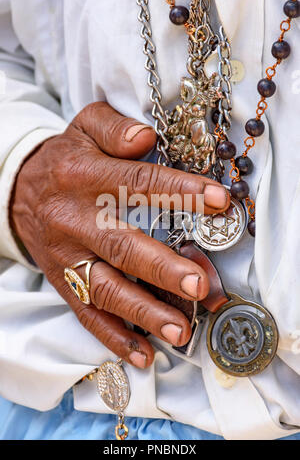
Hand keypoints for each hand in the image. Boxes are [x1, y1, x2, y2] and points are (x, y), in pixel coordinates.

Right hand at [11, 102, 229, 368]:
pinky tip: (143, 353)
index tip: (218, 202)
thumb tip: (145, 137)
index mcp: (83, 175)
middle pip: (120, 245)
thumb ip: (113, 128)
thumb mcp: (83, 128)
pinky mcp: (63, 281)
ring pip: (104, 288)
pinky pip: (86, 313)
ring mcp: (67, 256)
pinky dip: (114, 336)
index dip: (178, 192)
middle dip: (161, 268)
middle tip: (200, 284)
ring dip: (142, 312)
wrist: (17, 191)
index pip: (136, 182)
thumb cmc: (65, 160)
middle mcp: (73, 218)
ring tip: (180, 331)